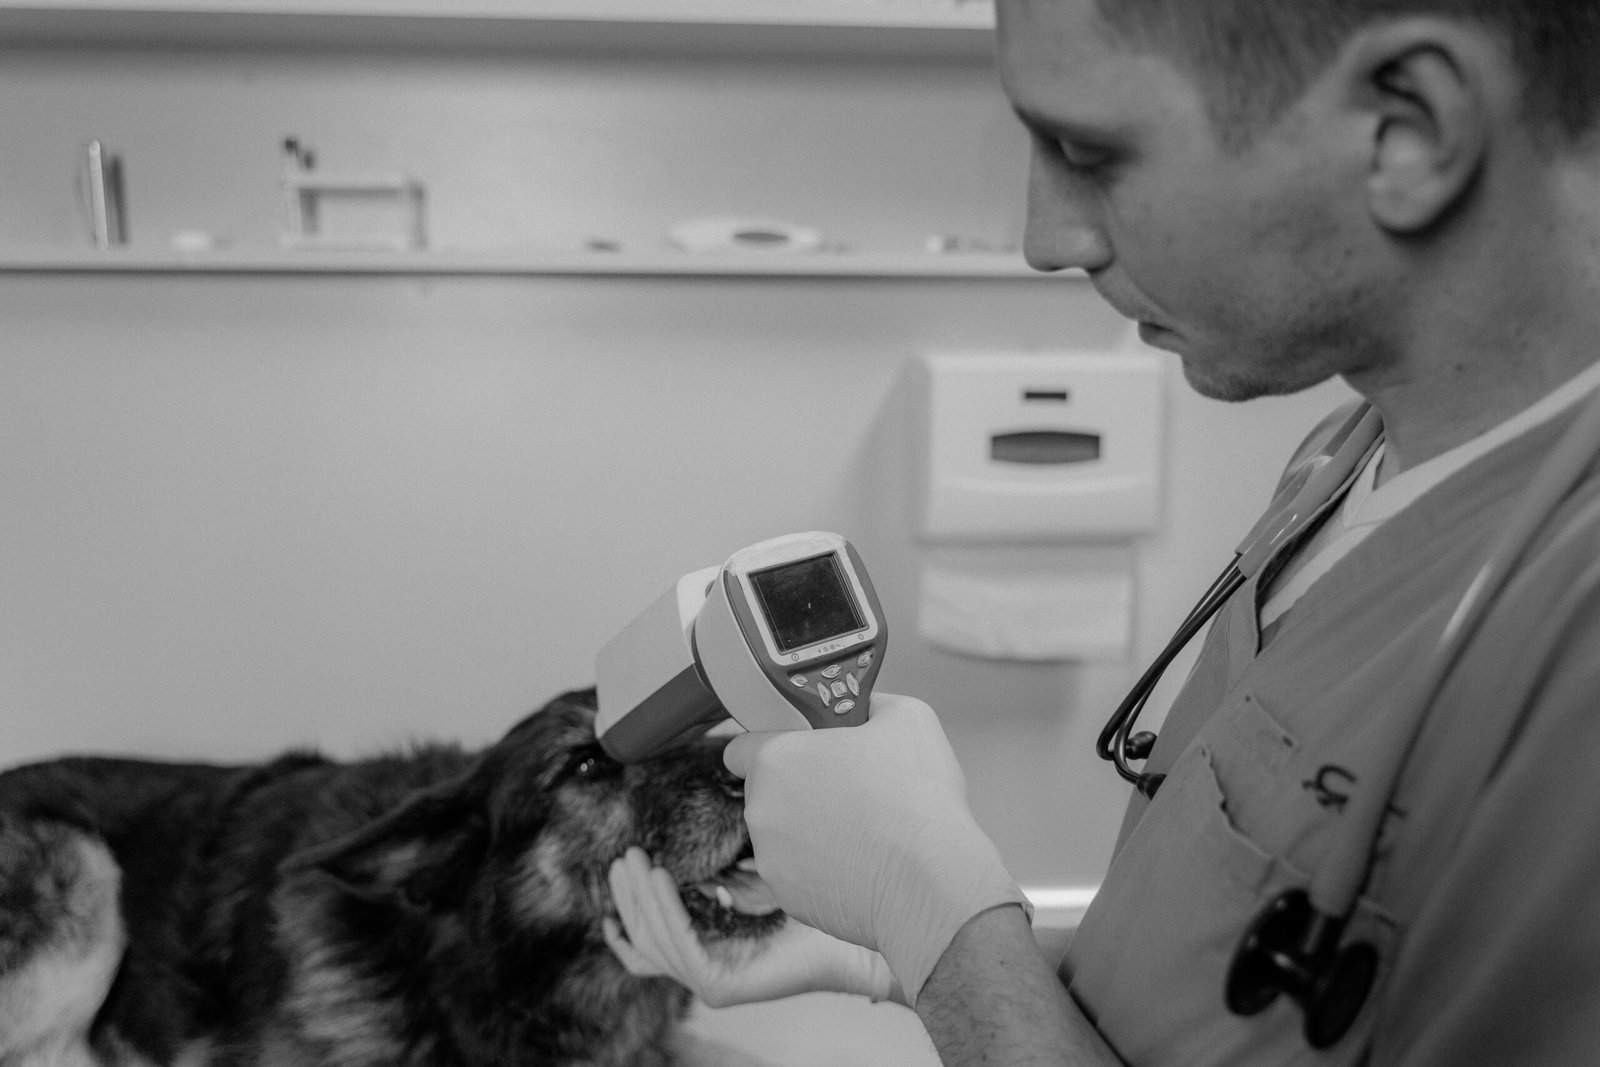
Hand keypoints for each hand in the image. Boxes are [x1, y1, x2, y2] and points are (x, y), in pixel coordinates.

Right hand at [603, 847, 894, 1007]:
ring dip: (638, 900)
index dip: (627, 904)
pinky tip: (661, 880)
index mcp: (708, 945)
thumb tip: (716, 811)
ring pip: (653, 943)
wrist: (856, 934)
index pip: (648, 936)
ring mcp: (710, 979)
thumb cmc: (819, 903)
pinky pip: (680, 950)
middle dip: (626, 894)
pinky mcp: (720, 986)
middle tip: (622, 857)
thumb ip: (734, 860)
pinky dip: (666, 914)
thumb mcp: (765, 875)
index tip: (618, 868)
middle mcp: (703, 966)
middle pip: (642, 937)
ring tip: (636, 863)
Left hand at [722, 693, 1029, 1004]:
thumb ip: (869, 705)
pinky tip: (861, 866)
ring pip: (783, 837)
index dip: (771, 747)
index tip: (801, 752)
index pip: (740, 748)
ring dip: (810, 833)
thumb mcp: (906, 717)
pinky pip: (798, 876)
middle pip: (767, 794)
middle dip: (799, 791)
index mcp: (776, 760)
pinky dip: (822, 872)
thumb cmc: (915, 798)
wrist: (930, 883)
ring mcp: (770, 860)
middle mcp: (761, 811)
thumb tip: (865, 710)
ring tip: (862, 834)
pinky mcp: (788, 899)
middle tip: (848, 791)